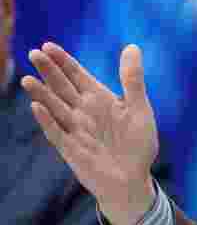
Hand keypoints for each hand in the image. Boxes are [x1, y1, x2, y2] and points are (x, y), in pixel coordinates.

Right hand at [22, 43, 157, 224]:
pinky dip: (48, 121)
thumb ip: (132, 80)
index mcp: (99, 99)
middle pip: (62, 87)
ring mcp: (75, 130)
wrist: (134, 179)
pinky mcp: (72, 150)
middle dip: (49, 71)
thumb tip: (132, 46)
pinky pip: (57, 133)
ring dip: (42, 94)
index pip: (77, 75)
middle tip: (34, 53)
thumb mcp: (139, 108)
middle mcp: (83, 112)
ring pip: (55, 108)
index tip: (48, 45)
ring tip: (29, 79)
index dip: (63, 61)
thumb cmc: (138, 143)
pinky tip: (37, 108)